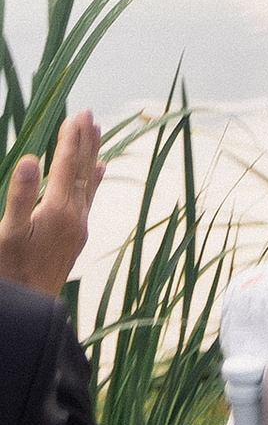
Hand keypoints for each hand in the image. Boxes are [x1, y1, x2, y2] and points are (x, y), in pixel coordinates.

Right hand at [0, 110, 101, 297]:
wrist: (29, 310)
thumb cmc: (12, 271)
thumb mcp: (8, 233)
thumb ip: (20, 195)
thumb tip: (31, 158)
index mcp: (59, 211)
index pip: (67, 165)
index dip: (71, 139)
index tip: (77, 113)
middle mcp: (75, 216)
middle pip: (83, 170)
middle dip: (85, 141)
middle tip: (89, 113)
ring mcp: (78, 228)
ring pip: (89, 182)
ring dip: (92, 155)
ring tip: (97, 131)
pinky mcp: (76, 238)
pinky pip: (89, 199)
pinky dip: (95, 180)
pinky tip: (100, 171)